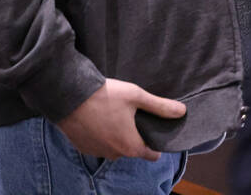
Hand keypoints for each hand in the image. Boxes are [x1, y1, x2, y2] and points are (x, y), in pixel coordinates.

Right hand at [57, 79, 185, 160]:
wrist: (68, 96)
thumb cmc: (104, 96)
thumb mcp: (136, 96)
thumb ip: (160, 106)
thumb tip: (182, 112)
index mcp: (131, 146)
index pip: (152, 155)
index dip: (156, 142)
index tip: (153, 127)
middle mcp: (115, 155)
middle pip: (133, 149)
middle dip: (135, 135)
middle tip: (132, 114)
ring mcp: (97, 153)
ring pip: (115, 147)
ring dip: (116, 135)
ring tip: (114, 113)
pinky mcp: (83, 148)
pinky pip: (99, 144)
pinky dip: (101, 134)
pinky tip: (98, 117)